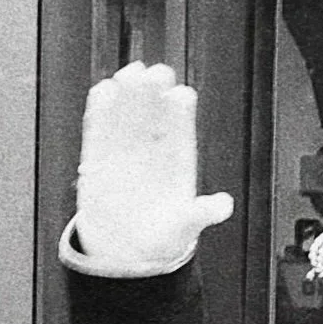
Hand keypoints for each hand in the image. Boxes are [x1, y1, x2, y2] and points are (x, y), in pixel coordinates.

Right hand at [74, 61, 233, 274]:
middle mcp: (152, 146)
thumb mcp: (185, 228)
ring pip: (127, 110)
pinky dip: (100, 109)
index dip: (180, 107)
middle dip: (155, 88)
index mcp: (176, 157)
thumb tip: (224, 206)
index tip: (178, 97)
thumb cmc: (161, 236)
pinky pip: (100, 126)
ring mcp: (125, 147)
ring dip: (128, 90)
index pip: (181, 123)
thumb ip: (203, 213)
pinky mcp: (98, 155)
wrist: (126, 249)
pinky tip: (102, 92)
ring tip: (129, 74)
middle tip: (154, 74)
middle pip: (155, 107)